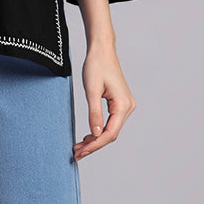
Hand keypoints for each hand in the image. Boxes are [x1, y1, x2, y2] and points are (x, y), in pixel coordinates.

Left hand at [74, 44, 135, 159]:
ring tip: (79, 146)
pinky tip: (88, 136)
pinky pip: (110, 122)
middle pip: (111, 134)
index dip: (94, 145)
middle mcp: (128, 107)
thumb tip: (95, 134)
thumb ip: (93, 113)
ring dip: (95, 139)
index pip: (109, 133)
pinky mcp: (119, 104)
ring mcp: (125, 106)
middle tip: (76, 153)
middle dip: (93, 145)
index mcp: (123, 105)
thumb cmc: (96, 65)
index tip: (80, 152)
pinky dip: (98, 131)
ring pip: (110, 130)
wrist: (102, 50)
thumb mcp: (91, 90)